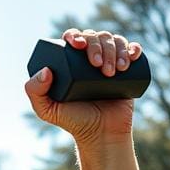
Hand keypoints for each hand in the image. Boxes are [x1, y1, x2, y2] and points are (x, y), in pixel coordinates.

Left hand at [25, 28, 141, 144]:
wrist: (101, 134)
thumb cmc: (74, 121)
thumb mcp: (48, 110)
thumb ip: (35, 93)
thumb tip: (46, 70)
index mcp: (71, 60)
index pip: (74, 38)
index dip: (76, 35)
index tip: (79, 46)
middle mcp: (90, 57)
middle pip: (96, 37)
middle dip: (99, 46)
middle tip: (99, 67)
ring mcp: (109, 61)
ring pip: (114, 41)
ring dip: (117, 49)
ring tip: (116, 71)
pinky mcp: (127, 69)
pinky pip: (132, 50)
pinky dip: (134, 49)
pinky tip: (132, 56)